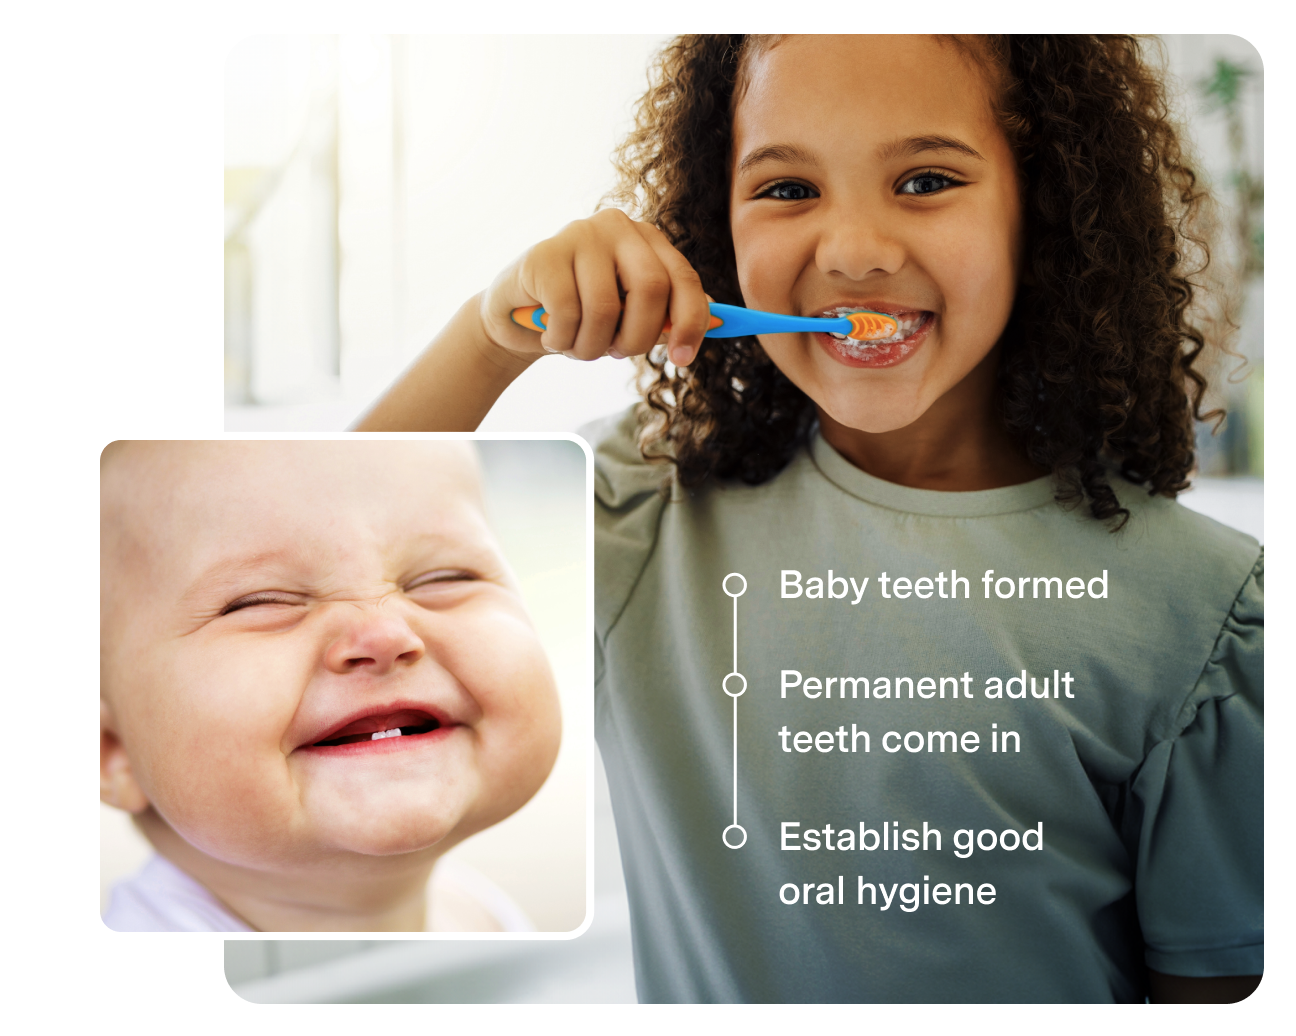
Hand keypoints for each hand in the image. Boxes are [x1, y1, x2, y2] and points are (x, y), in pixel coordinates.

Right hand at [479, 208, 711, 367]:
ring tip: (577, 346)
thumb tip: (719, 321)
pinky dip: (562, 339)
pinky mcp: (544, 254)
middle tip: (614, 354)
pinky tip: (552, 335)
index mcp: (648, 239)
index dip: (690, 323)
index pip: (684, 278)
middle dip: (636, 338)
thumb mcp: (632, 315)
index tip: (682, 361)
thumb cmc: (584, 315)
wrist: (518, 315)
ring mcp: (579, 234)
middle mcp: (617, 226)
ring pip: (605, 308)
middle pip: (650, 288)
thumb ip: (670, 314)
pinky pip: (567, 313)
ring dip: (592, 346)